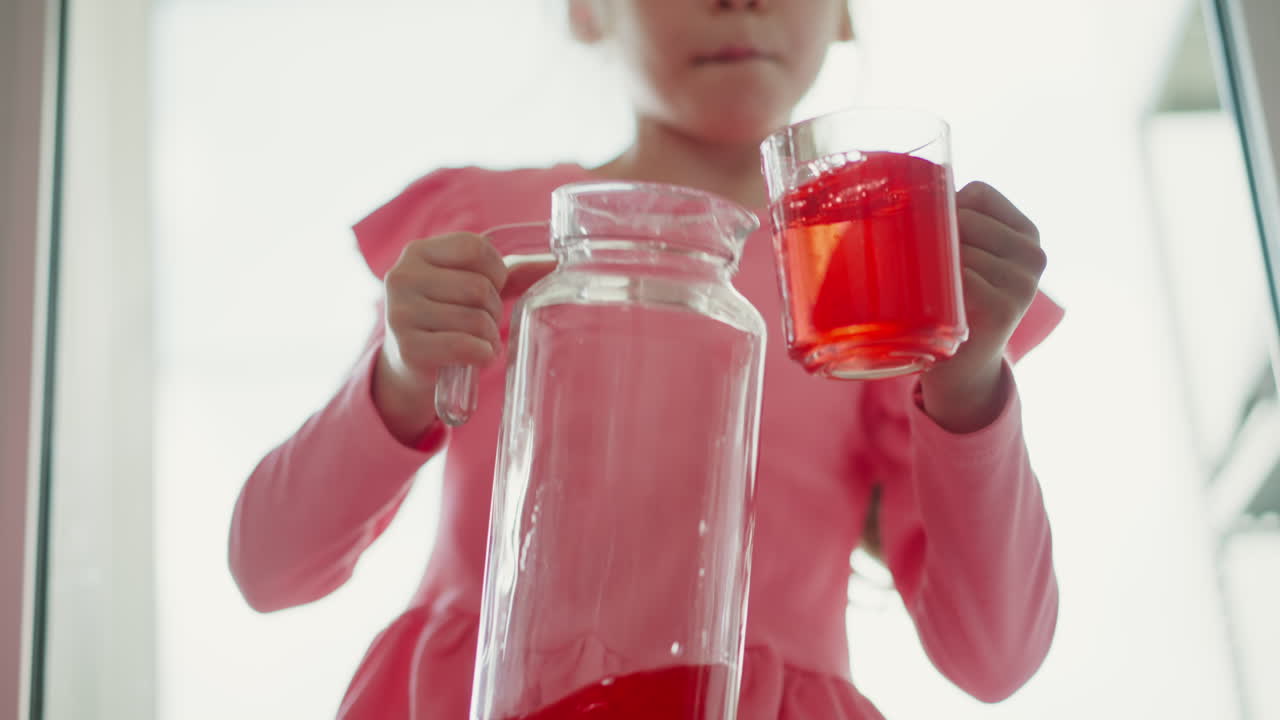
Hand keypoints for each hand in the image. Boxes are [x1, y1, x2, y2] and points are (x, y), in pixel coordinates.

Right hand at [373, 233, 508, 443]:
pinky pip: (465, 346)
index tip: (491, 289)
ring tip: (477, 341)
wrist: (407, 367)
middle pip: (478, 287)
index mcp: (417, 252)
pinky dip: (482, 354)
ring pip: (475, 319)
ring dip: (488, 336)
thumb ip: (509, 274)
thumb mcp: (467, 287)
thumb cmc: (446, 319)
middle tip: (482, 323)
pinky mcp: (408, 348)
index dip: (495, 271)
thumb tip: (554, 264)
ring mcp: (400, 313)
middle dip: (493, 310)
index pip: (474, 247)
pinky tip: (476, 357)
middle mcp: (402, 277)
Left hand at [921, 182, 1046, 432]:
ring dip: (928, 262)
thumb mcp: (963, 258)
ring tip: (922, 285)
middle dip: (931, 233)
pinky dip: (937, 286)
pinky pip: (959, 276)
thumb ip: (950, 225)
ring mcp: (1023, 282)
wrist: (963, 367)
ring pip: (957, 247)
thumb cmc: (954, 301)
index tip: (929, 232)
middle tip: (913, 261)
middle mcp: (1033, 254)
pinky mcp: (1006, 308)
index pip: (978, 193)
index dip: (944, 206)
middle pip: (964, 217)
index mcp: (1025, 233)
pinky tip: (934, 301)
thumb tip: (906, 183)